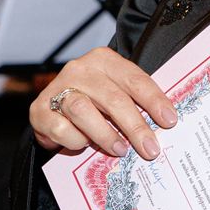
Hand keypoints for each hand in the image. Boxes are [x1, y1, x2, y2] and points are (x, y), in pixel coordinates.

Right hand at [31, 46, 176, 157]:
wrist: (54, 110)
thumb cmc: (94, 102)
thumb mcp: (117, 94)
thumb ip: (135, 103)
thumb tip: (165, 125)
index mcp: (104, 60)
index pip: (135, 80)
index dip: (154, 101)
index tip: (169, 121)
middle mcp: (80, 70)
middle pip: (113, 98)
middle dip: (135, 126)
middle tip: (150, 148)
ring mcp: (58, 88)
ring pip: (83, 110)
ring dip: (105, 134)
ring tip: (120, 150)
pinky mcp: (39, 109)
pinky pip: (61, 128)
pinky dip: (75, 140)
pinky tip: (84, 144)